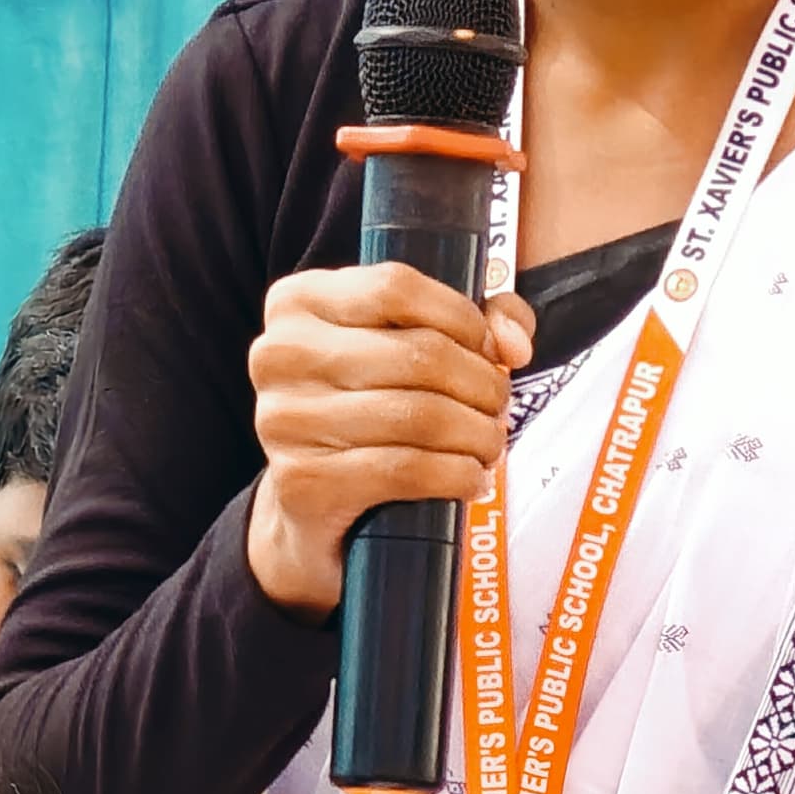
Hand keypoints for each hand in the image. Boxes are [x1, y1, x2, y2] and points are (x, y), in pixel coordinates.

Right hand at [244, 268, 532, 617]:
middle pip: (419, 355)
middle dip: (481, 385)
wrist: (308, 506)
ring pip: (420, 416)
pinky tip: (472, 480)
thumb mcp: (405, 346)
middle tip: (499, 409)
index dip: (464, 319)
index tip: (491, 352)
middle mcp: (280, 354)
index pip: (397, 288)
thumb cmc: (364, 411)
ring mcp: (285, 419)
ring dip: (477, 435)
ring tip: (490, 445)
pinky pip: (405, 469)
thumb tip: (513, 342)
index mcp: (297, 303)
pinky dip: (456, 476)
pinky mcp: (302, 481)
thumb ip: (472, 322)